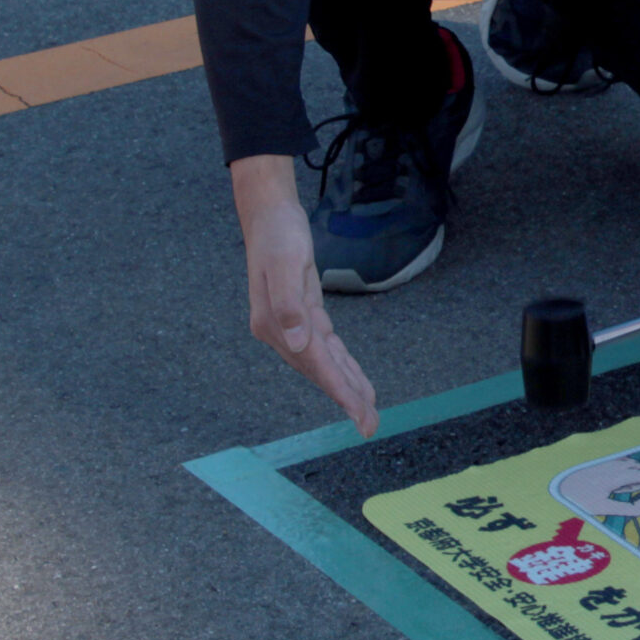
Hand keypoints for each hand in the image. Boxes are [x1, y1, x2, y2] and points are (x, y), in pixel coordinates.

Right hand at [233, 153, 376, 436]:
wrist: (270, 214)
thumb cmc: (278, 235)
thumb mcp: (286, 262)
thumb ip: (289, 304)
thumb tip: (298, 343)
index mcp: (274, 326)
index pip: (314, 365)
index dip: (339, 389)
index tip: (360, 413)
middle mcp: (280, 331)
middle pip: (320, 370)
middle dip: (346, 397)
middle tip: (370, 425)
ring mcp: (290, 325)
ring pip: (325, 362)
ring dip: (347, 385)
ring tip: (368, 409)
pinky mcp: (303, 313)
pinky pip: (327, 346)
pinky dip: (342, 364)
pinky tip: (355, 378)